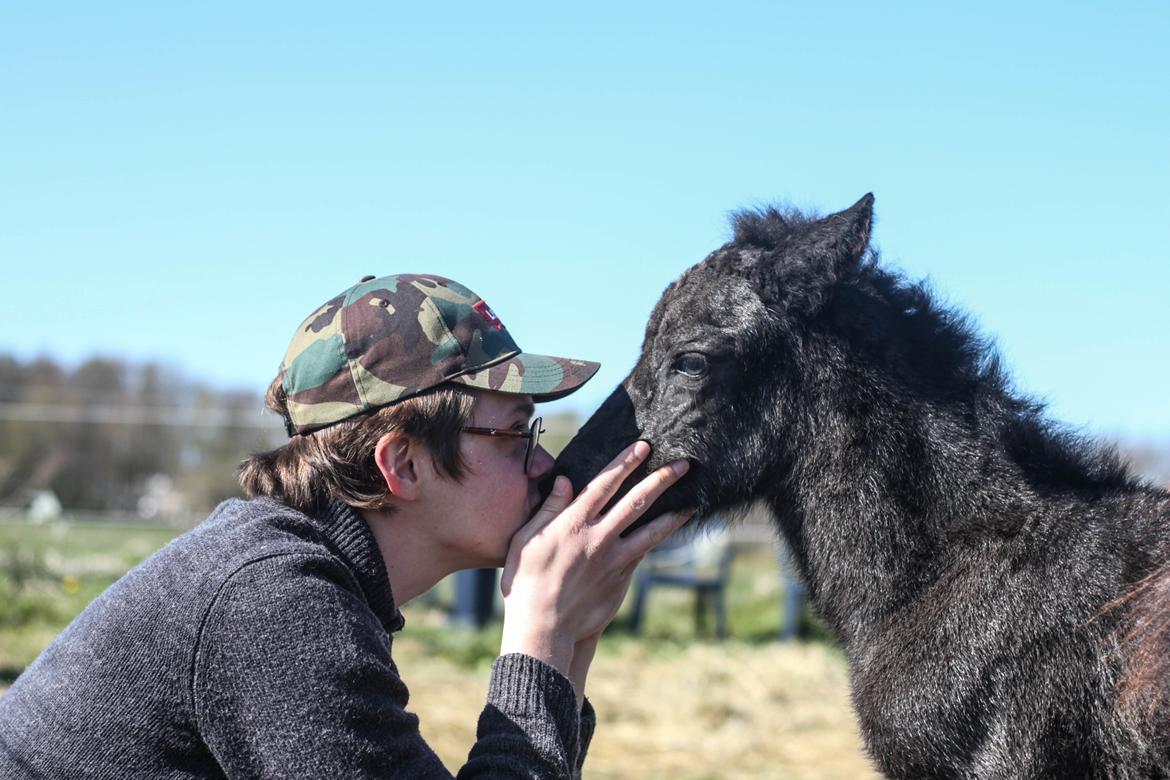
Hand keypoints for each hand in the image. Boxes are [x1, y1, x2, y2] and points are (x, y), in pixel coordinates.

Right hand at [499, 441, 692, 678]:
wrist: (543, 628)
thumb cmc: (525, 582)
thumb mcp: (525, 540)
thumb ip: (548, 509)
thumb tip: (566, 481)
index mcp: (572, 524)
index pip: (604, 484)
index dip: (625, 462)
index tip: (642, 447)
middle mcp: (598, 538)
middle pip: (636, 501)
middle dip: (661, 480)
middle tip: (683, 465)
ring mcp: (613, 561)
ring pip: (650, 531)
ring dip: (672, 514)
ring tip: (690, 502)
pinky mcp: (621, 581)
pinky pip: (643, 554)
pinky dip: (657, 540)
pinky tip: (667, 533)